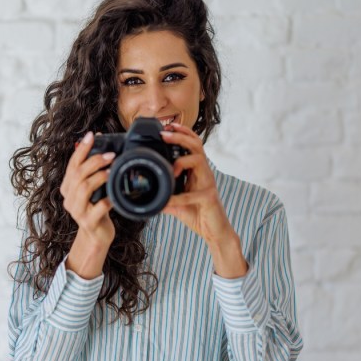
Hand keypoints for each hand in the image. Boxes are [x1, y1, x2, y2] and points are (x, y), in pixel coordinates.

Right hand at [60, 131, 115, 276]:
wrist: (96, 236)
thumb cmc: (96, 209)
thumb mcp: (91, 189)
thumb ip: (91, 170)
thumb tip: (97, 141)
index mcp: (67, 187)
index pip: (72, 164)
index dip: (82, 149)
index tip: (92, 136)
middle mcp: (68, 198)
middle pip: (78, 174)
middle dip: (94, 161)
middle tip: (111, 155)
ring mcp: (77, 211)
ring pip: (85, 188)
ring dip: (100, 177)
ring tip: (112, 172)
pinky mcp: (88, 221)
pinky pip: (99, 207)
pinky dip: (108, 199)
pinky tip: (116, 195)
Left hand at [161, 123, 247, 277]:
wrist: (215, 232)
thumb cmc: (198, 214)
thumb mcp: (177, 203)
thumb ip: (165, 196)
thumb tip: (146, 196)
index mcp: (197, 171)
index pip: (192, 145)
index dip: (182, 133)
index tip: (166, 127)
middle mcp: (204, 173)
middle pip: (196, 145)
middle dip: (180, 137)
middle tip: (164, 134)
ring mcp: (208, 184)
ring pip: (199, 160)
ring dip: (182, 160)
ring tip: (170, 167)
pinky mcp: (209, 198)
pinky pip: (193, 194)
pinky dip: (178, 198)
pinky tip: (167, 202)